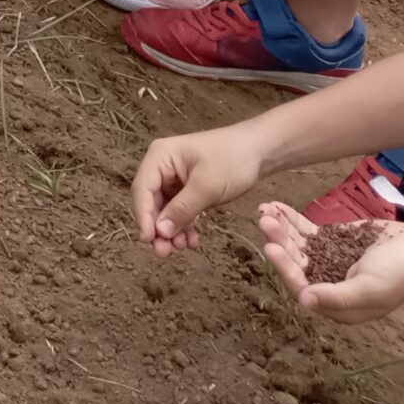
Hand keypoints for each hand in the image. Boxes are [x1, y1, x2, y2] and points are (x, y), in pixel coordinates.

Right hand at [132, 128, 265, 254]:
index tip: (148, 240)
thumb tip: (160, 232)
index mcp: (159, 157)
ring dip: (171, 229)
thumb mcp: (207, 186)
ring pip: (165, 208)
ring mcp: (175, 177)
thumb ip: (182, 209)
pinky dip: (184, 224)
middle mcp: (162, 166)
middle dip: (158, 227)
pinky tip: (192, 239)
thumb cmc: (232, 161)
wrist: (260, 151)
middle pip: (151, 200)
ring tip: (183, 247)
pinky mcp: (188, 187)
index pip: (142, 189)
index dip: (143, 216)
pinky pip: (179, 209)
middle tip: (164, 252)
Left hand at [259, 205, 403, 324]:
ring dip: (281, 229)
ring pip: (297, 246)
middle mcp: (328, 284)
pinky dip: (291, 221)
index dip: (285, 269)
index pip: (302, 288)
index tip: (271, 247)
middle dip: (279, 243)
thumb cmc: (400, 273)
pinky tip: (277, 207)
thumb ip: (339, 296)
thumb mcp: (372, 287)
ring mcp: (329, 261)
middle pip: (296, 264)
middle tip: (265, 221)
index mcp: (337, 304)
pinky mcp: (332, 242)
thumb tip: (304, 300)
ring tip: (265, 210)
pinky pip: (306, 233)